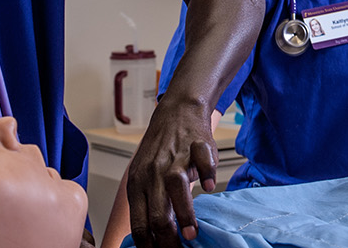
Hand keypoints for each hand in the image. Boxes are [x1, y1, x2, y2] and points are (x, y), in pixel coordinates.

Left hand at [125, 97, 216, 247]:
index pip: (139, 223)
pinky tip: (209, 186)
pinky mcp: (196, 144)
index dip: (149, 245)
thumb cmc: (161, 151)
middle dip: (167, 239)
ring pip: (175, 187)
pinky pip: (202, 159)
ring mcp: (175, 157)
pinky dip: (206, 172)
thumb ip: (148, 204)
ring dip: (183, 214)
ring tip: (191, 235)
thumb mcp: (144, 177)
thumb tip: (152, 239)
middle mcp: (154, 172)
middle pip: (156, 212)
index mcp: (138, 184)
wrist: (177, 112)